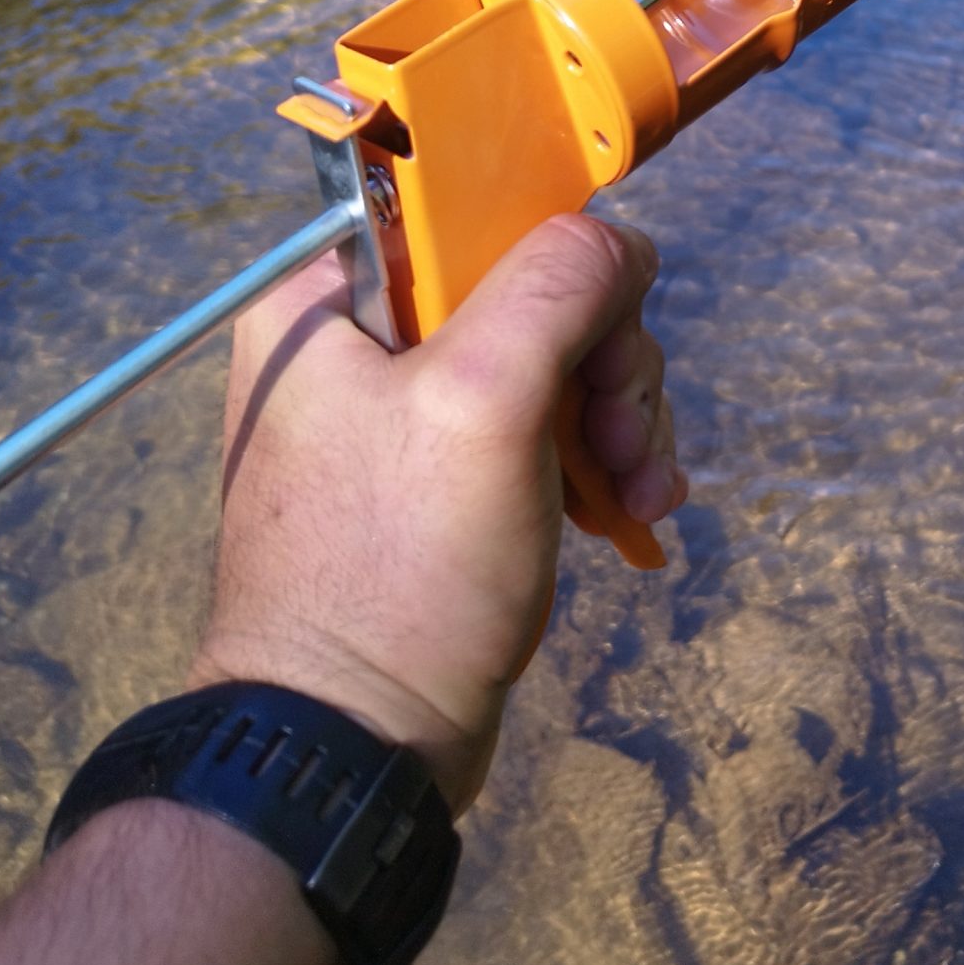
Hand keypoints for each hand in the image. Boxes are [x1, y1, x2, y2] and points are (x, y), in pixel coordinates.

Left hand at [187, 215, 685, 813]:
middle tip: (618, 443)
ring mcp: (403, 419)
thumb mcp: (485, 402)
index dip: (556, 262)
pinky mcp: (443, 486)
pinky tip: (628, 514)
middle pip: (530, 290)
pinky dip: (597, 464)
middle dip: (604, 363)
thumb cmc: (397, 573)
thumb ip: (557, 288)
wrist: (354, 754)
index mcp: (327, 297)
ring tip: (636, 497)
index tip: (601, 335)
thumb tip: (621, 244)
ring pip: (555, 361)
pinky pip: (545, 430)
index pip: (471, 209)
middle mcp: (357, 343)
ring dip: (616, 421)